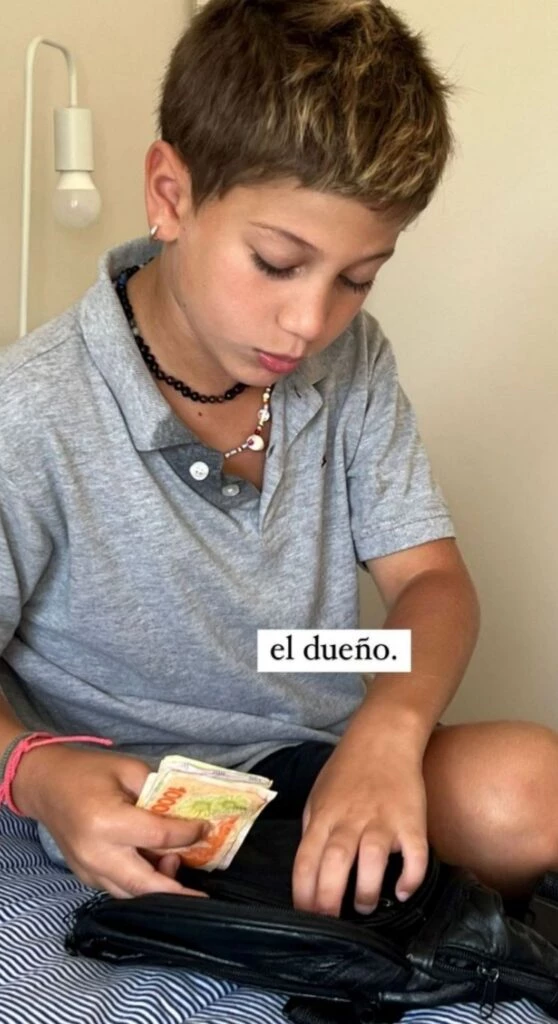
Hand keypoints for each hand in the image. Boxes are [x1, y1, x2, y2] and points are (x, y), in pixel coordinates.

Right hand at [13, 745, 207, 898]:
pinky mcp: (85, 876)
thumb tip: (186, 816)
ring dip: (158, 890)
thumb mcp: (129, 769)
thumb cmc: (88, 771)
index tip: (206, 828)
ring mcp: (88, 870)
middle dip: (177, 891)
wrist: (45, 784)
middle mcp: (97, 853)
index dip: (188, 834)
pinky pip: (118, 889)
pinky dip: (141, 886)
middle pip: (145, 884)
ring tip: (176, 867)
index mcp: (108, 821)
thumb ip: (158, 794)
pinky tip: (155, 870)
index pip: (159, 838)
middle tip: (203, 897)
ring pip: (132, 894)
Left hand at [292, 739, 428, 916]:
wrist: (383, 738)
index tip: (305, 918)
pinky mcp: (412, 821)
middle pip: (335, 863)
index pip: (305, 861)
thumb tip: (310, 869)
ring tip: (363, 906)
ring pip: (372, 860)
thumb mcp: (318, 796)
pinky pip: (415, 855)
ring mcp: (383, 820)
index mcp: (324, 816)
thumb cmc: (348, 770)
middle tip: (331, 923)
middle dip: (329, 900)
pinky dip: (410, 878)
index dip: (303, 894)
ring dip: (366, 891)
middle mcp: (351, 819)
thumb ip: (313, 830)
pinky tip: (403, 892)